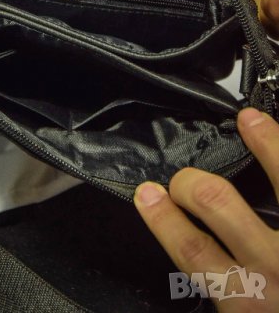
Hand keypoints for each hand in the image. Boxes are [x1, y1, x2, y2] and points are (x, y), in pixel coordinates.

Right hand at [134, 108, 278, 310]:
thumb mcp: (247, 311)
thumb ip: (229, 289)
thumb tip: (207, 261)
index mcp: (247, 298)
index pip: (192, 250)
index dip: (163, 218)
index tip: (148, 194)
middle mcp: (275, 269)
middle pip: (218, 204)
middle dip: (192, 183)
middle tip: (186, 177)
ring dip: (267, 143)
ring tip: (252, 121)